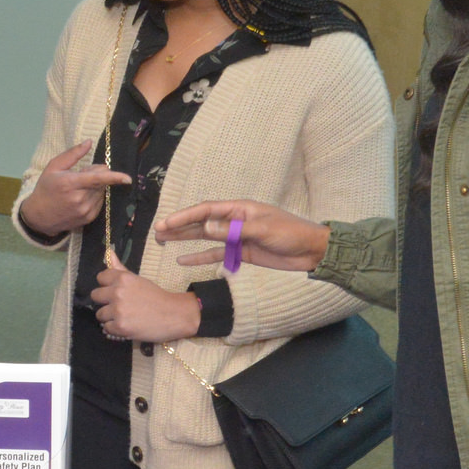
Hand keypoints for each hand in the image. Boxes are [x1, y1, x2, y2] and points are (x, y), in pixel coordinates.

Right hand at [19, 142, 130, 237]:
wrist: (39, 217)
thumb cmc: (45, 189)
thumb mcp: (53, 167)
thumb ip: (72, 154)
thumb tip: (89, 142)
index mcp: (70, 183)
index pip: (97, 179)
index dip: (114, 177)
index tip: (128, 178)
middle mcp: (79, 198)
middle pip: (101, 182)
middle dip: (96, 174)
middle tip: (81, 175)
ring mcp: (85, 210)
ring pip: (102, 192)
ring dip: (96, 187)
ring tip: (78, 188)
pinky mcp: (88, 218)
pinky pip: (100, 202)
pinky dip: (94, 196)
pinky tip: (80, 197)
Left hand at [90, 266, 201, 342]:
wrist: (174, 315)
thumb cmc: (156, 297)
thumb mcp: (138, 279)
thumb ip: (120, 268)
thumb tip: (108, 251)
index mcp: (122, 278)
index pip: (100, 278)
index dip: (107, 285)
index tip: (116, 290)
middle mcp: (117, 292)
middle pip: (95, 296)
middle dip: (105, 301)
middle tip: (119, 305)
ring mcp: (118, 310)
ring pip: (100, 314)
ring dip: (110, 317)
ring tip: (125, 316)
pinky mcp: (120, 327)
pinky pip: (107, 328)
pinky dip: (116, 329)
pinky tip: (128, 325)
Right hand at [154, 200, 329, 271]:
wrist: (311, 250)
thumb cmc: (290, 233)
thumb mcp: (262, 229)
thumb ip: (233, 230)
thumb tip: (205, 227)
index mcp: (239, 209)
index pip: (206, 211)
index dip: (184, 217)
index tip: (166, 224)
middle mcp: (234, 221)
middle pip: (201, 222)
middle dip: (179, 227)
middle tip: (157, 232)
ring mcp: (236, 237)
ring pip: (204, 238)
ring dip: (184, 240)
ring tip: (162, 242)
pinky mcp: (241, 252)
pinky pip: (215, 254)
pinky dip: (200, 257)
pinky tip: (183, 259)